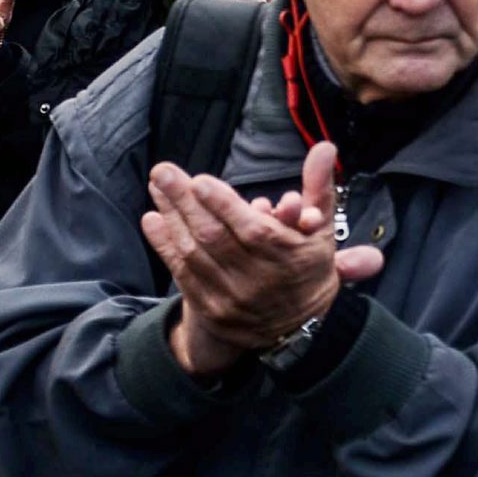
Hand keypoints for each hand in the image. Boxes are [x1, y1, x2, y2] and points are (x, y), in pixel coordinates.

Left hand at [144, 141, 380, 376]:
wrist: (296, 330)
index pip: (252, 231)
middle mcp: (258, 280)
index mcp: (288, 258)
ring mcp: (231, 297)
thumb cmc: (307, 269)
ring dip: (171, 216)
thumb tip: (325, 146)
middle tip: (163, 171)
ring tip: (158, 186)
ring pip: (194, 252)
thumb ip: (320, 187)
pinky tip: (152, 219)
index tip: (200, 181)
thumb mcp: (322, 231)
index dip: (224, 206)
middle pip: (215, 238)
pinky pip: (182, 273)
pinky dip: (164, 245)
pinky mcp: (210, 308)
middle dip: (185, 202)